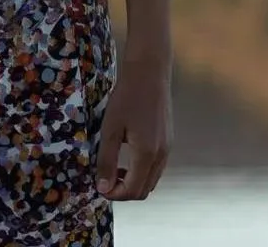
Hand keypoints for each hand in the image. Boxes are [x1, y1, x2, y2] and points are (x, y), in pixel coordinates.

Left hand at [94, 54, 172, 200]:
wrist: (150, 73)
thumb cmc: (127, 98)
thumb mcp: (110, 129)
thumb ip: (107, 160)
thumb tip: (103, 187)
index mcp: (146, 154)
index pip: (132, 191)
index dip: (114, 194)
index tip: (99, 186)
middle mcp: (161, 156)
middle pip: (144, 190)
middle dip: (124, 191)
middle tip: (105, 178)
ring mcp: (168, 148)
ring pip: (152, 180)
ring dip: (134, 181)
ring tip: (115, 168)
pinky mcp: (168, 140)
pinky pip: (156, 167)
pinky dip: (142, 171)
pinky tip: (128, 156)